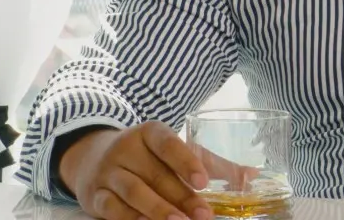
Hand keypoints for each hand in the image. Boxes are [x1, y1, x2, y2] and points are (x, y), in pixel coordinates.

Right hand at [58, 121, 255, 219]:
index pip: (168, 144)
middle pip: (155, 174)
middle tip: (204, 215)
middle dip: (181, 197)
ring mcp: (108, 172)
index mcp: (150, 132)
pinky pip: (112, 209)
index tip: (203, 182)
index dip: (186, 162)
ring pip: (133, 192)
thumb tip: (252, 176)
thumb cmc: (148, 157)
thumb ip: (211, 164)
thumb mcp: (175, 152)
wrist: (92, 158)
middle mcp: (126, 149)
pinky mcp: (95, 195)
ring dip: (158, 210)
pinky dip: (131, 219)